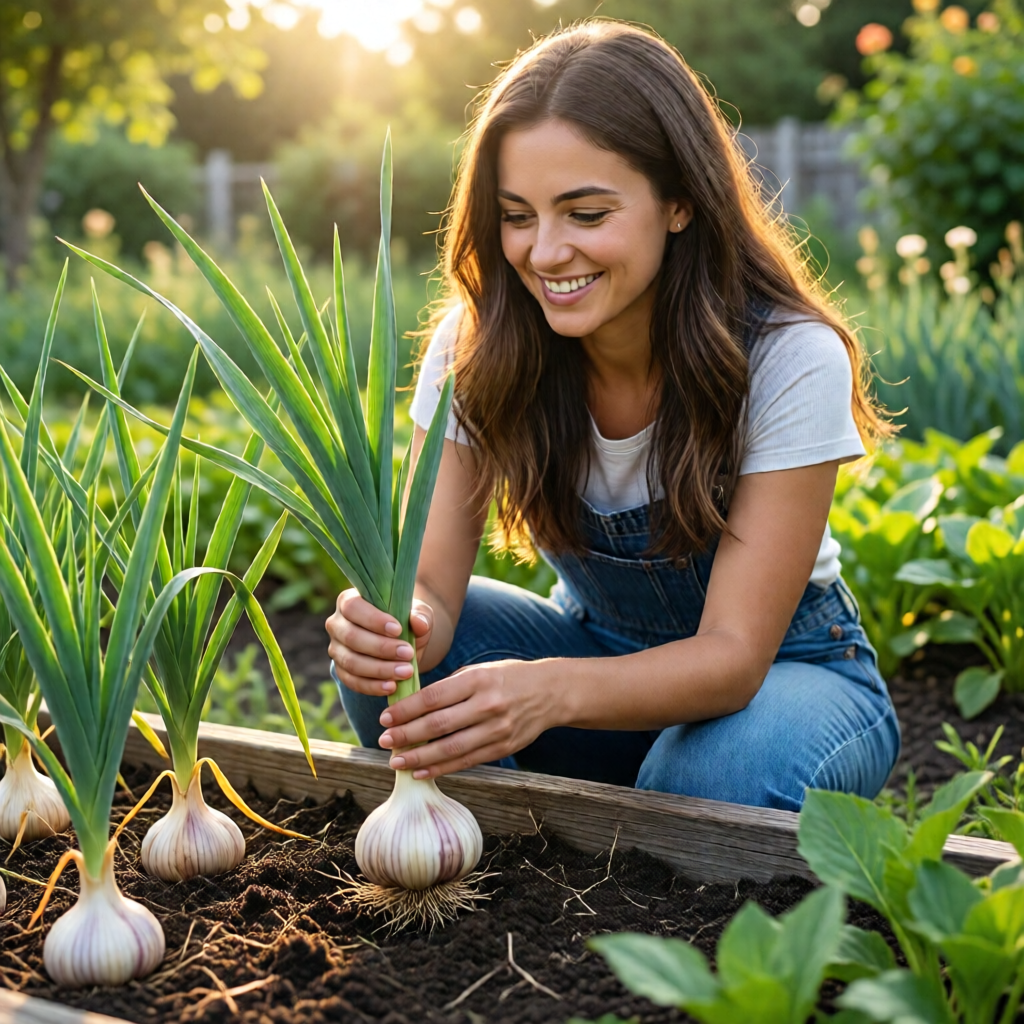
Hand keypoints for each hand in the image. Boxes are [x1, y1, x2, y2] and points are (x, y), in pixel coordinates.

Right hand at [326, 588, 432, 697]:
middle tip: (407, 653)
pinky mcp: (341, 671)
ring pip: (351, 662)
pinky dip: (372, 686)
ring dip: (380, 669)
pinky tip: (392, 686)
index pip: (353, 607)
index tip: (398, 630)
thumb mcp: (418, 613)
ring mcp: (336, 649)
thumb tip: (419, 623)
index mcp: (348, 601)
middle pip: (351, 637)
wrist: (403, 643)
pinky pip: (352, 682)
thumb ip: (420, 615)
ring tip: (405, 671)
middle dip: (381, 648)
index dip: (373, 619)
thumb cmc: (406, 621)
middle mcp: (337, 624)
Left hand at [376, 659, 554, 778]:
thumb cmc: (507, 678)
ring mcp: (497, 729)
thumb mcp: (480, 671)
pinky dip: (441, 768)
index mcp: (478, 680)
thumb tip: (411, 704)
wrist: (550, 692)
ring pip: (451, 748)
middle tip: (384, 741)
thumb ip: (449, 687)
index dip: (406, 710)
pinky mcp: (503, 748)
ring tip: (397, 762)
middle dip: (406, 735)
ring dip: (420, 758)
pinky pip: (466, 761)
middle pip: (439, 725)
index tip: (385, 718)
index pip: (434, 697)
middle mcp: (488, 705)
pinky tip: (421, 771)